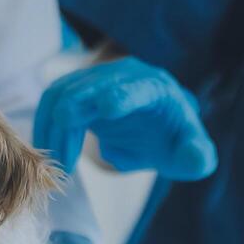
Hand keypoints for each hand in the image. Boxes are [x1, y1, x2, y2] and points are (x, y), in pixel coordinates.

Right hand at [34, 56, 216, 180]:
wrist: (157, 130)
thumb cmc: (175, 142)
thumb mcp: (193, 155)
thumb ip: (197, 157)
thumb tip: (196, 159)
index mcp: (154, 88)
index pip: (136, 88)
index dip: (122, 95)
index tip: (106, 109)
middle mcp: (123, 75)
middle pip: (89, 86)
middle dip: (72, 113)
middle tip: (63, 161)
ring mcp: (97, 79)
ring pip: (63, 93)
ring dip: (54, 129)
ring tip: (59, 168)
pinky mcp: (77, 90)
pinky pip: (52, 102)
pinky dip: (46, 127)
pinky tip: (52, 156)